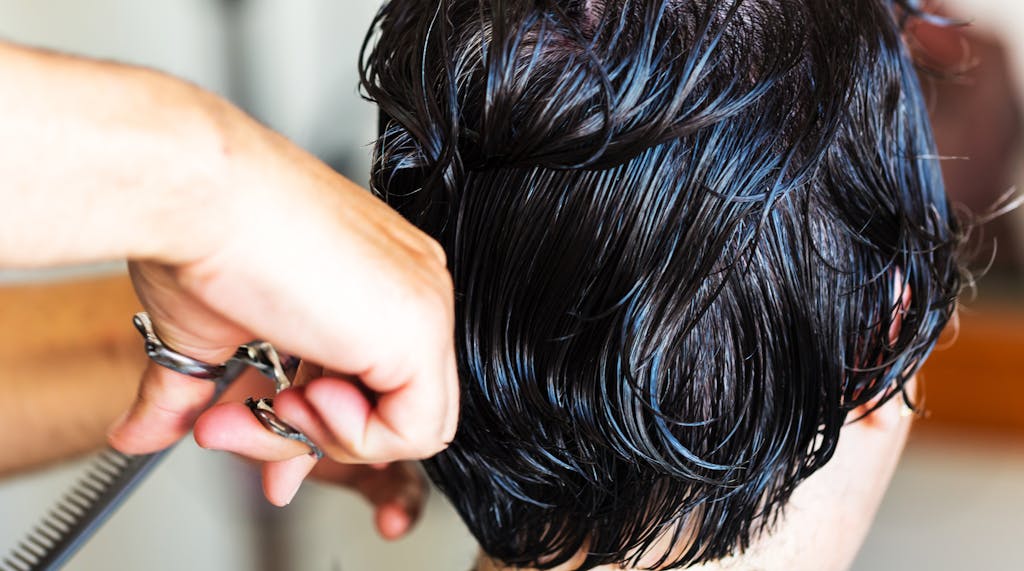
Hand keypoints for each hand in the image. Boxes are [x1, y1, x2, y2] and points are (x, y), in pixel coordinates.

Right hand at [107, 122, 457, 499]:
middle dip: (307, 440)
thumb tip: (147, 431)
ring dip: (322, 436)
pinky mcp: (422, 329)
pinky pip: (418, 431)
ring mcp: (423, 306)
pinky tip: (306, 394)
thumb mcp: (205, 330)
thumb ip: (196, 389)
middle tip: (238, 435)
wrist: (196, 193)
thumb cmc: (200, 229)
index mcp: (374, 282)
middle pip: (387, 408)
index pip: (371, 381)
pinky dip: (355, 436)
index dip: (317, 427)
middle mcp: (409, 289)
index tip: (263, 450)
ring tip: (271, 400)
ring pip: (404, 426)